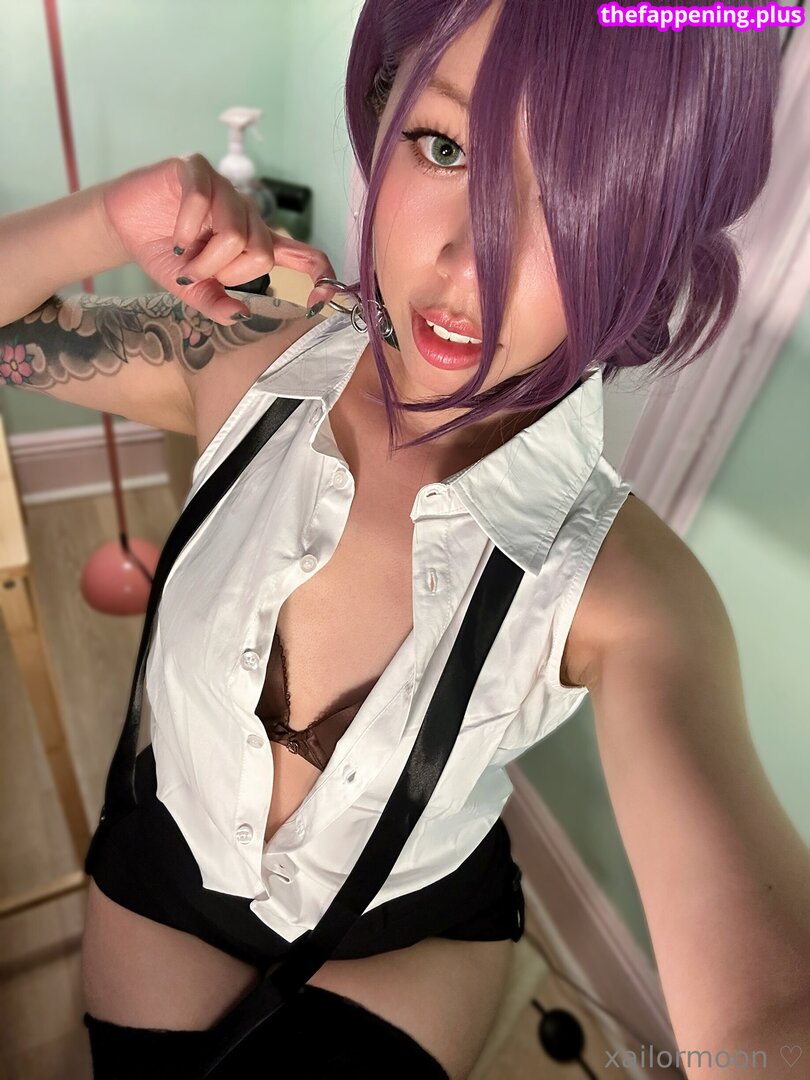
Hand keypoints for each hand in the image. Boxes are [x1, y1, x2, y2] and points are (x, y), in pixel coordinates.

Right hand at [101, 153, 338, 323]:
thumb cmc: (164, 255)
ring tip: (182, 258)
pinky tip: (174, 238)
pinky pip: (204, 201)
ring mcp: (224, 189)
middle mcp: (246, 213)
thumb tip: (241, 316)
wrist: (123, 227)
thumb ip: (217, 303)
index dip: (320, 275)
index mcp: (255, 241)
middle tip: (197, 273)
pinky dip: (186, 229)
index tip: (320, 300)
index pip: (303, 256)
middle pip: (261, 254)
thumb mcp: (192, 289)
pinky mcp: (196, 170)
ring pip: (236, 234)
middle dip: (225, 274)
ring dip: (204, 259)